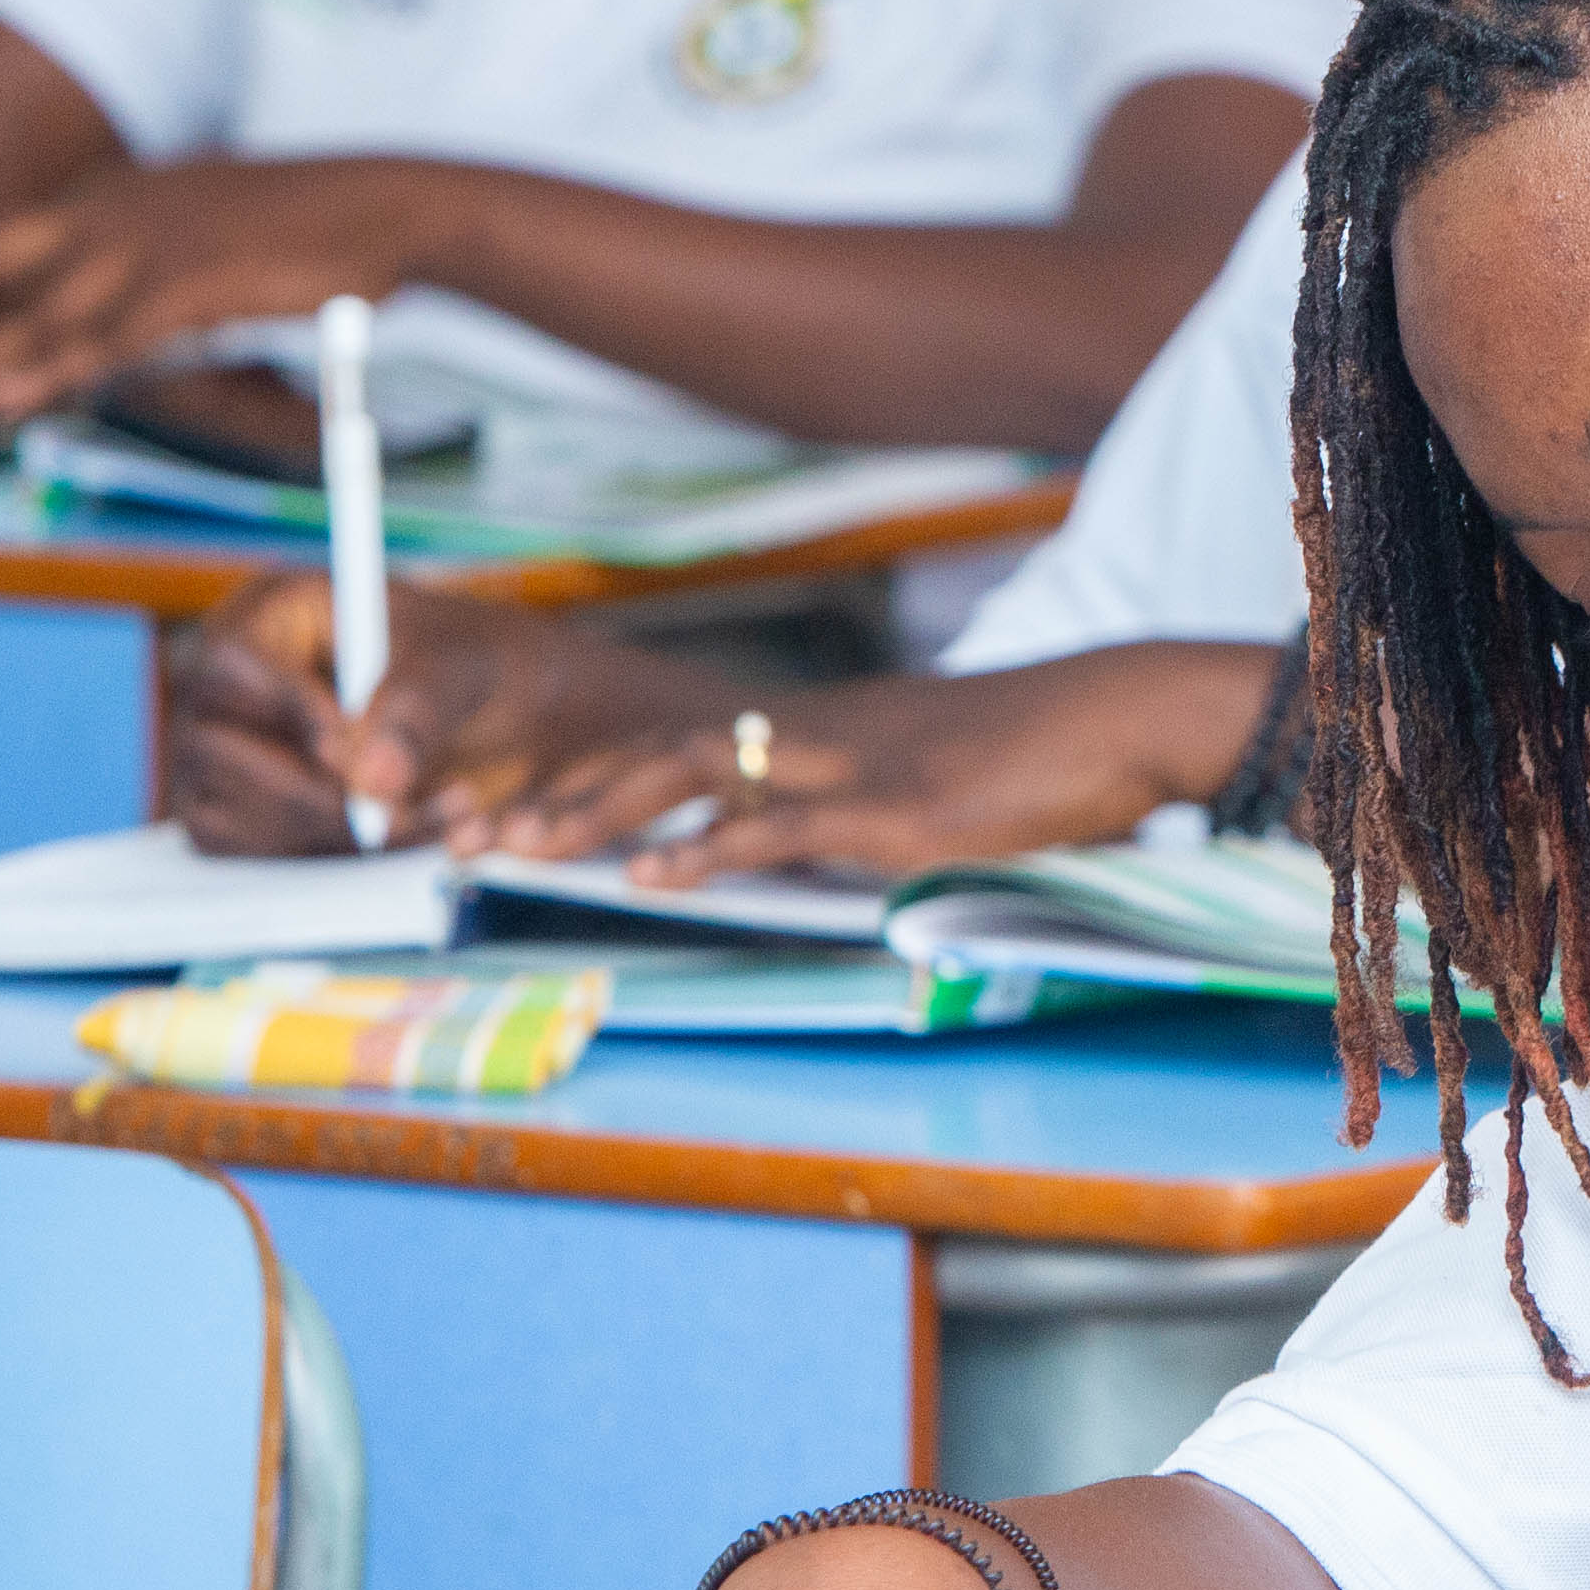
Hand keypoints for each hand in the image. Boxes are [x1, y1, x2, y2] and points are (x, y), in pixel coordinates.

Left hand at [0, 156, 435, 440]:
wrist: (389, 206)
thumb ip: (140, 286)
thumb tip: (91, 339)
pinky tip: (8, 395)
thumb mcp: (201, 249)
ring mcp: (153, 241)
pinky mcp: (196, 278)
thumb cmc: (305, 236)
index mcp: (111, 199)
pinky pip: (108, 330)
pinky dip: (52, 364)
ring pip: (38, 309)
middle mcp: (113, 210)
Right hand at [163, 576, 722, 857]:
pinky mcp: (237, 810)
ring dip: (335, 837)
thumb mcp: (462, 667)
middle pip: (212, 751)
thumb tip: (373, 783)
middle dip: (321, 797)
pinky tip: (398, 840)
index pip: (230, 664)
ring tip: (442, 815)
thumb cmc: (476, 666)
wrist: (509, 713)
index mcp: (272, 612)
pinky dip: (323, 862)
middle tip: (414, 810)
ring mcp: (221, 750)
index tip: (363, 755)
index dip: (291, 716)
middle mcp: (230, 682)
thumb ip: (418, 712)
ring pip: (231, 816)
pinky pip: (246, 853)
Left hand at [462, 640, 1284, 872]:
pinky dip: (700, 850)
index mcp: (815, 730)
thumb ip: (859, 810)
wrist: (1120, 714)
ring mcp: (845, 764)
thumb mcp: (929, 777)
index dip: (586, 778)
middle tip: (469, 831)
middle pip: (652, 750)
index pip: (674, 745)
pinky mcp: (887, 804)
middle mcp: (811, 734)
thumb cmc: (1040, 752)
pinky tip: (645, 875)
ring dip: (594, 811)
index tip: (511, 813)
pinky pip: (774, 825)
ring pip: (686, 774)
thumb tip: (810, 853)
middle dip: (555, 791)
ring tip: (517, 844)